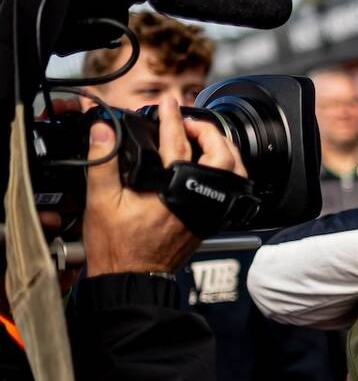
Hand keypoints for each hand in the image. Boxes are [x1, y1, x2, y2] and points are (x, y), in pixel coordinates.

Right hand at [82, 97, 246, 274]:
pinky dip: (226, 169)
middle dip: (208, 131)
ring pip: (234, 173)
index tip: (168, 103)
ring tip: (201, 137)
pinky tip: (210, 163)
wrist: (132, 277)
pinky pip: (230, 187)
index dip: (172, 118)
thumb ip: (103, 161)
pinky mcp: (211, 220)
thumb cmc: (118, 246)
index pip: (177, 143)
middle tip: (187, 121)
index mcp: (173, 190)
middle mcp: (199, 199)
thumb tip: (103, 130)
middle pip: (222, 156)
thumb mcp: (101, 201)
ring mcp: (209, 211)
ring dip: (222, 149)